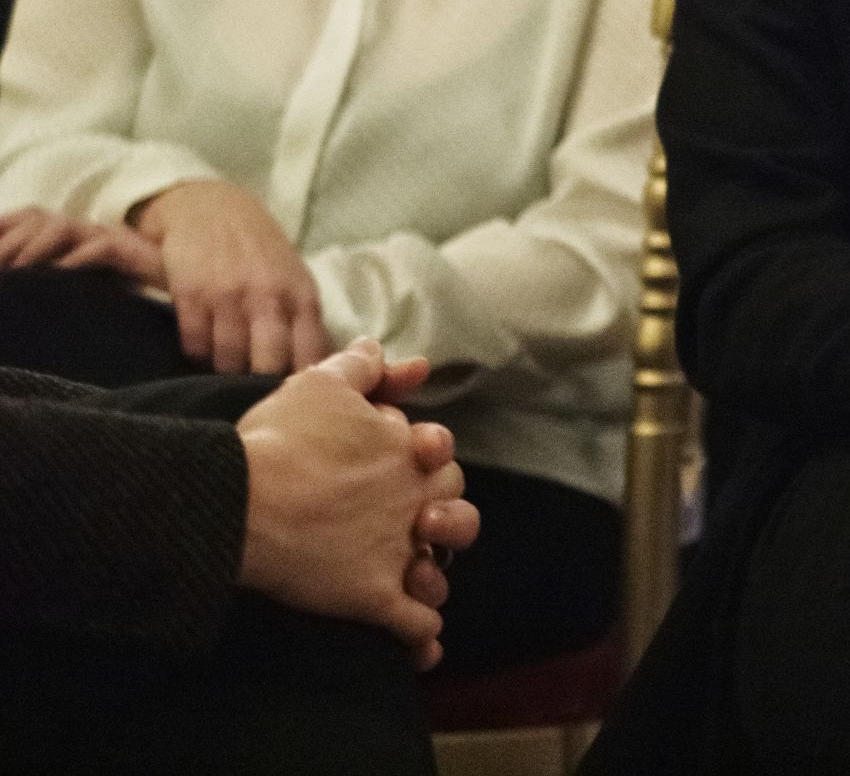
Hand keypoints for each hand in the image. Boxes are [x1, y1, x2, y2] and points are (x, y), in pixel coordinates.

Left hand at [0, 207, 167, 284]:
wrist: (187, 291)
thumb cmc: (127, 292)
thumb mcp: (79, 285)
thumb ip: (52, 280)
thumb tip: (17, 287)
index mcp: (71, 234)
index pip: (28, 217)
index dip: (3, 225)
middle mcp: (85, 230)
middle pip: (38, 220)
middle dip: (8, 243)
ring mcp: (108, 238)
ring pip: (62, 228)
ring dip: (34, 249)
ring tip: (16, 274)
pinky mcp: (132, 252)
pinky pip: (101, 246)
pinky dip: (77, 260)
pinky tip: (60, 275)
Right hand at [134, 180, 328, 373]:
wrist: (211, 206)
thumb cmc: (260, 252)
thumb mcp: (294, 279)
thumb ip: (303, 321)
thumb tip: (320, 372)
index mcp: (302, 295)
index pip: (311, 355)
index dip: (303, 383)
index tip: (296, 398)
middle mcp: (268, 295)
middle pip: (268, 365)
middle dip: (261, 384)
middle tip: (254, 390)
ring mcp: (229, 295)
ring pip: (228, 361)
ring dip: (226, 369)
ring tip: (227, 363)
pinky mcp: (191, 294)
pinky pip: (195, 345)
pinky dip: (198, 352)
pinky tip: (203, 341)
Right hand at [235, 339, 474, 670]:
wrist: (241, 499)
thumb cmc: (279, 439)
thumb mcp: (319, 386)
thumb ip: (363, 370)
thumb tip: (402, 359)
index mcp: (408, 453)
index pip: (443, 458)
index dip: (432, 459)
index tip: (412, 457)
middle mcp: (412, 502)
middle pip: (452, 511)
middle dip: (441, 515)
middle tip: (416, 520)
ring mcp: (395, 552)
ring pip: (439, 572)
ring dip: (433, 576)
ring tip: (419, 579)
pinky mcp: (373, 597)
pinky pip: (414, 625)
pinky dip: (421, 638)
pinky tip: (421, 647)